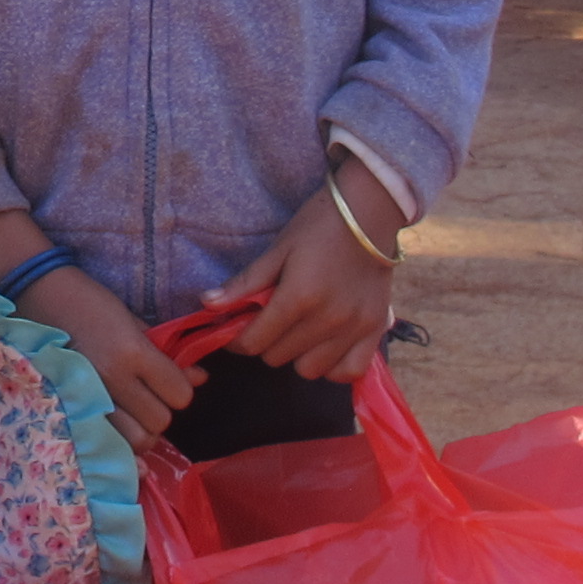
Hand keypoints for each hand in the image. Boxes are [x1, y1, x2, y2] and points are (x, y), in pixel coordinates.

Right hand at [27, 266, 200, 448]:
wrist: (38, 296)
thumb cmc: (89, 301)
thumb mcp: (133, 320)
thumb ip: (166, 353)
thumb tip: (201, 378)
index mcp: (132, 352)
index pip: (180, 394)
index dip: (179, 389)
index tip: (168, 381)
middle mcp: (113, 379)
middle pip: (161, 421)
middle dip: (160, 411)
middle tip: (148, 397)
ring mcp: (89, 398)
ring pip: (137, 441)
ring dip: (140, 430)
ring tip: (131, 414)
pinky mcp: (70, 408)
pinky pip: (106, 443)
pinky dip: (118, 442)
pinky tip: (117, 432)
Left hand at [223, 155, 402, 384]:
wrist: (369, 211)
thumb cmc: (317, 226)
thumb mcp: (277, 250)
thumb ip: (245, 283)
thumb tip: (206, 304)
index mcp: (298, 297)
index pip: (254, 342)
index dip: (236, 340)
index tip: (236, 329)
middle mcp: (327, 320)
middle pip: (277, 357)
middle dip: (264, 342)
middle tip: (269, 321)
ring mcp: (354, 329)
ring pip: (310, 371)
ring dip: (296, 355)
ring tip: (297, 331)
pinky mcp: (376, 330)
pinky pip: (349, 371)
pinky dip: (333, 366)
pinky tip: (325, 346)